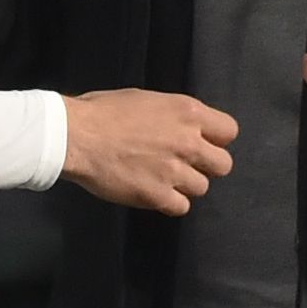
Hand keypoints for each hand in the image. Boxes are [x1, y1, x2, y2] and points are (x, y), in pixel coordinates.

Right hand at [60, 88, 233, 214]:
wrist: (76, 136)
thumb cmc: (102, 112)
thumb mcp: (146, 100)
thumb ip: (172, 116)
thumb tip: (179, 127)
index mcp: (187, 112)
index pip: (229, 132)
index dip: (216, 140)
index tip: (202, 144)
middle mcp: (188, 141)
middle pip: (223, 165)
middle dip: (206, 166)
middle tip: (185, 165)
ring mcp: (174, 170)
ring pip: (202, 188)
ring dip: (185, 186)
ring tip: (162, 179)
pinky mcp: (157, 195)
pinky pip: (181, 207)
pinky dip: (169, 203)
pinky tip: (153, 193)